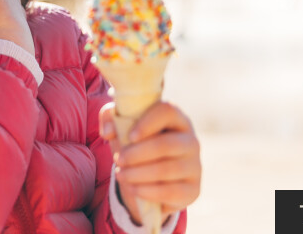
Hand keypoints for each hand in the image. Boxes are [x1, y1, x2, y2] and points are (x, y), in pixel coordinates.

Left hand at [99, 101, 200, 224]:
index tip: (130, 136)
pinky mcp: (193, 189)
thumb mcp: (122, 126)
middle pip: (165, 145)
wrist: (151, 177)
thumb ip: (110, 117)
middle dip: (136, 154)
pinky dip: (148, 191)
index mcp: (176, 119)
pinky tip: (133, 188)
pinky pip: (171, 192)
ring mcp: (195, 166)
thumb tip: (108, 131)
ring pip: (167, 170)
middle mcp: (191, 140)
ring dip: (138, 174)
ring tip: (120, 175)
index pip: (167, 111)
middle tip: (117, 160)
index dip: (148, 122)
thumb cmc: (138, 143)